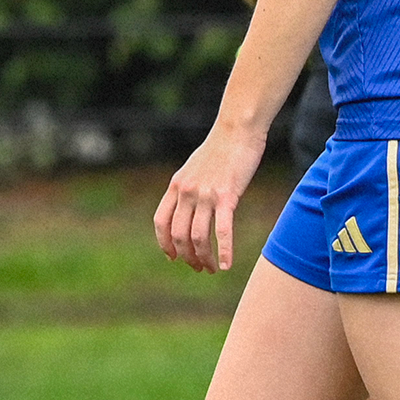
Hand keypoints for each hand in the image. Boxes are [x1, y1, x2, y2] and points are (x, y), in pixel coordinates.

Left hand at [154, 120, 266, 272]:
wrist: (238, 130)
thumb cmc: (222, 148)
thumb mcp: (196, 168)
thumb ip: (190, 187)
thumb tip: (191, 205)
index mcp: (176, 185)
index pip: (161, 222)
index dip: (164, 243)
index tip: (173, 258)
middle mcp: (186, 192)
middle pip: (179, 235)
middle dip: (187, 256)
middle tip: (198, 268)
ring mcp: (205, 195)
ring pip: (198, 236)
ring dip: (203, 258)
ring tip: (211, 269)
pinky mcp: (226, 196)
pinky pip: (223, 230)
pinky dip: (224, 252)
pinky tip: (227, 265)